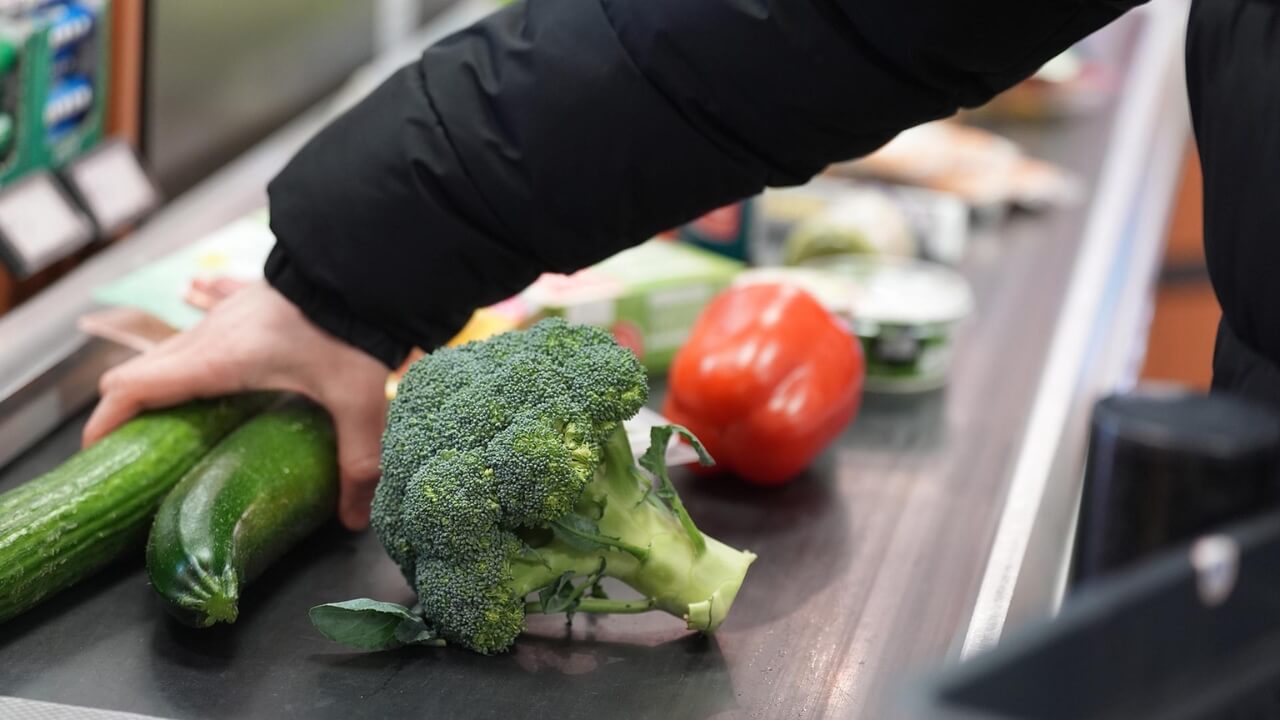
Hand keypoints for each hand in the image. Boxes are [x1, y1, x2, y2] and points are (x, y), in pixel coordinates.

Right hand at [83, 281, 389, 529]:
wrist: (361, 266)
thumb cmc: (350, 329)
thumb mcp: (357, 402)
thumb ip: (356, 461)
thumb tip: (354, 517)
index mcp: (216, 361)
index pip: (132, 388)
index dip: (103, 421)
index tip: (98, 453)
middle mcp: (207, 335)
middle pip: (139, 372)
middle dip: (126, 410)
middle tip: (137, 449)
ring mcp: (223, 314)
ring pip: (168, 349)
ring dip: (158, 378)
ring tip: (170, 414)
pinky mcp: (244, 300)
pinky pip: (201, 314)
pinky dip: (189, 333)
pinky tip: (193, 321)